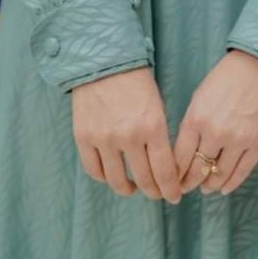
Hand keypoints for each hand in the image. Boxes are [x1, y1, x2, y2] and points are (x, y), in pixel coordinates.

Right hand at [72, 66, 181, 202]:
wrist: (103, 61)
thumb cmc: (135, 82)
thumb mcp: (157, 106)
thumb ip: (160, 137)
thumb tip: (165, 168)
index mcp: (153, 127)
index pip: (165, 171)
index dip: (171, 189)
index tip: (174, 196)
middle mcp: (129, 136)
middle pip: (144, 180)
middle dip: (155, 192)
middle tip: (158, 195)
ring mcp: (104, 139)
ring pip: (118, 181)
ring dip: (129, 189)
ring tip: (134, 188)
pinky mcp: (83, 137)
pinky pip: (94, 170)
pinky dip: (105, 178)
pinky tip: (113, 176)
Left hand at [174, 49, 257, 196]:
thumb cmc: (226, 78)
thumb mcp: (199, 98)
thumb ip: (191, 125)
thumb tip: (184, 154)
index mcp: (196, 119)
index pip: (180, 158)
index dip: (174, 173)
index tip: (171, 179)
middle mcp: (216, 133)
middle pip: (198, 169)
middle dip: (189, 183)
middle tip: (185, 188)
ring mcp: (239, 140)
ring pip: (219, 174)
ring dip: (209, 185)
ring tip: (204, 188)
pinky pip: (242, 172)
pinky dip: (230, 183)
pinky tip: (223, 188)